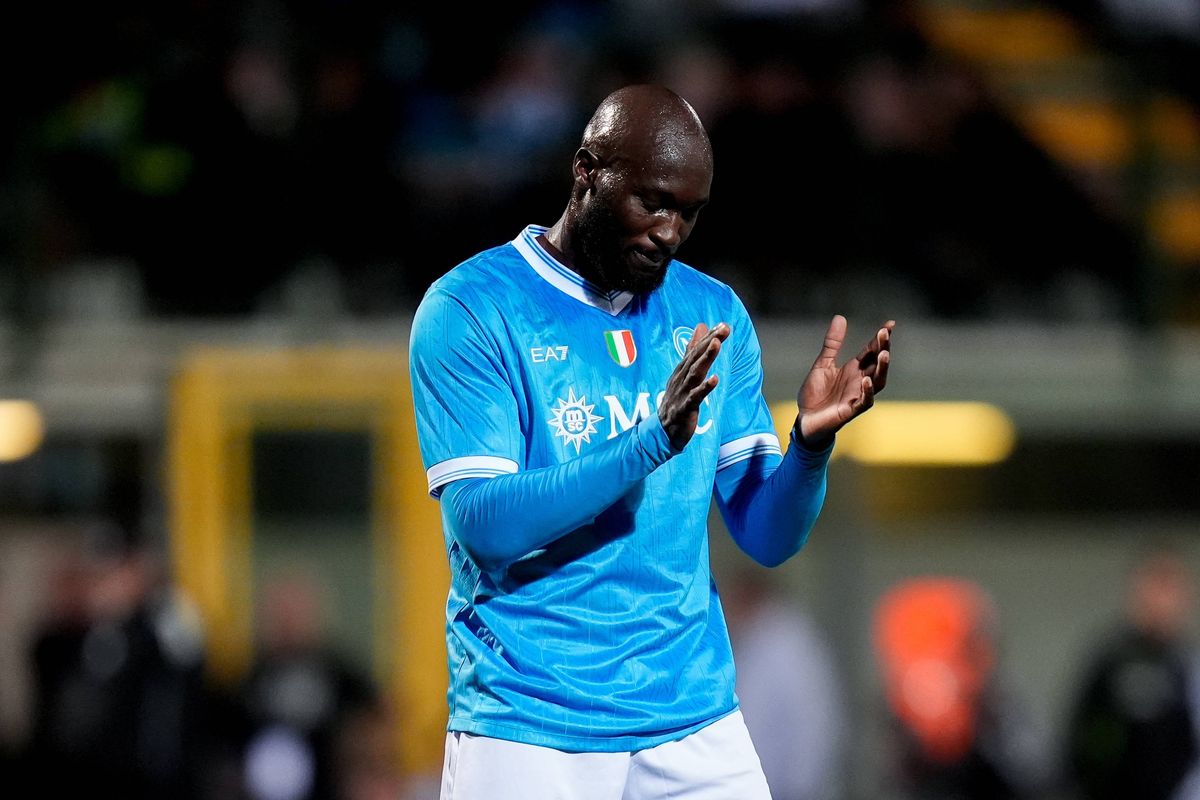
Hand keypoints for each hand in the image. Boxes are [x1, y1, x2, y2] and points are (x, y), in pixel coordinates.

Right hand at [659, 322, 729, 449]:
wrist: (663, 430)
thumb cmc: (676, 400)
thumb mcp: (683, 373)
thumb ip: (692, 350)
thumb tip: (700, 327)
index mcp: (682, 370)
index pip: (696, 350)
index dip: (709, 337)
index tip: (723, 325)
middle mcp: (681, 378)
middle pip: (696, 357)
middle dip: (710, 341)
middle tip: (724, 328)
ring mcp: (682, 392)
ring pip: (695, 372)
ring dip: (706, 358)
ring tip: (716, 344)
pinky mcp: (684, 408)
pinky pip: (695, 397)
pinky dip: (704, 388)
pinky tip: (715, 379)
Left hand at [797, 315, 893, 447]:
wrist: (805, 419)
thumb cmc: (815, 393)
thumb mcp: (822, 364)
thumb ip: (832, 343)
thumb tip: (840, 317)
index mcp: (854, 369)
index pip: (871, 351)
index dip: (880, 338)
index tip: (890, 324)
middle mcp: (860, 381)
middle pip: (877, 364)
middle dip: (883, 349)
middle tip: (885, 334)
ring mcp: (857, 395)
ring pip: (877, 382)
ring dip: (882, 369)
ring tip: (883, 354)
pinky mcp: (851, 410)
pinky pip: (864, 401)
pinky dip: (867, 391)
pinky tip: (866, 380)